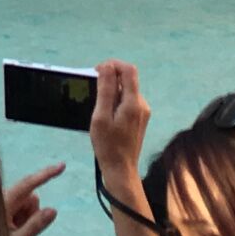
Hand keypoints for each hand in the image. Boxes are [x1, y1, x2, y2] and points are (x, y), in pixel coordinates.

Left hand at [5, 164, 61, 235]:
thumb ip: (35, 226)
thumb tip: (53, 209)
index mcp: (3, 202)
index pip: (28, 184)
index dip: (46, 174)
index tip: (62, 165)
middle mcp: (1, 197)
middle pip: (30, 197)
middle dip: (32, 213)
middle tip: (21, 234)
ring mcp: (1, 201)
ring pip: (27, 204)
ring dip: (26, 219)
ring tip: (12, 235)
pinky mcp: (0, 206)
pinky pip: (20, 208)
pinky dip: (20, 220)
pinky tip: (9, 233)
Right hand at [89, 59, 151, 195]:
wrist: (121, 170)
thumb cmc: (108, 146)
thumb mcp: (101, 117)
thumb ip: (105, 90)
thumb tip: (106, 67)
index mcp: (134, 102)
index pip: (128, 70)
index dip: (112, 65)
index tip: (96, 72)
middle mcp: (142, 104)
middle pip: (127, 79)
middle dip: (110, 79)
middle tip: (92, 90)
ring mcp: (142, 112)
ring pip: (126, 90)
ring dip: (111, 91)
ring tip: (97, 106)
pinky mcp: (139, 119)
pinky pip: (127, 101)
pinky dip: (115, 101)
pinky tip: (105, 115)